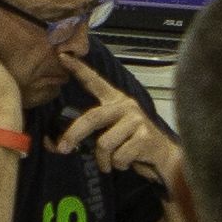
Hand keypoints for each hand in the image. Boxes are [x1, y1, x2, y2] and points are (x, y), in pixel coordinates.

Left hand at [65, 61, 181, 189]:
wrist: (164, 158)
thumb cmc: (133, 145)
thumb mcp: (109, 135)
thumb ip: (88, 136)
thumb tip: (56, 145)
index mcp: (116, 101)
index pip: (95, 82)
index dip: (78, 69)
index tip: (62, 55)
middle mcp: (126, 106)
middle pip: (92, 117)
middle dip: (74, 134)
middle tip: (62, 149)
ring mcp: (136, 120)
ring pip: (104, 144)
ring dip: (104, 160)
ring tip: (113, 161)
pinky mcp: (144, 137)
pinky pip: (118, 157)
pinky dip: (119, 165)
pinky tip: (129, 162)